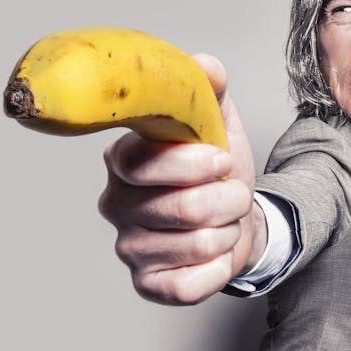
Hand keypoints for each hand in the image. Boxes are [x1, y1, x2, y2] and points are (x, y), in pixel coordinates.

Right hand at [97, 54, 259, 304]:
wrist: (236, 219)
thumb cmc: (217, 170)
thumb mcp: (217, 121)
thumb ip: (207, 88)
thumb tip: (203, 65)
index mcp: (122, 158)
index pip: (144, 163)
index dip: (193, 164)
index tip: (222, 160)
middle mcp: (114, 203)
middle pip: (184, 207)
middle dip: (228, 200)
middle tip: (231, 194)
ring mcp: (127, 247)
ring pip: (197, 244)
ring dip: (228, 232)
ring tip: (221, 221)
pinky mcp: (146, 284)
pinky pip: (189, 286)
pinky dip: (216, 270)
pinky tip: (213, 255)